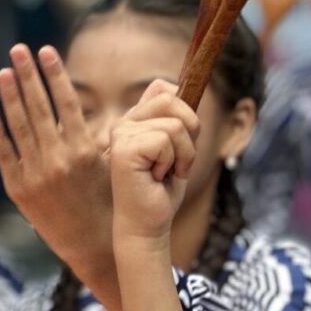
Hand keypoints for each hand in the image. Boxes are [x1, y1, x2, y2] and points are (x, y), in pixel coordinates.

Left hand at [0, 45, 119, 310]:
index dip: (55, 73)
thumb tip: (149, 96)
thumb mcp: (122, 164)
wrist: (97, 247)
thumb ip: (123, 130)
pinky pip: (4, 154)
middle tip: (18, 48)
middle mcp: (58, 159)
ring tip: (5, 71)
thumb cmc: (117, 203)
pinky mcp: (18, 189)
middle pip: (38, 107)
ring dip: (10, 96)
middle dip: (27, 75)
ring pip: (19, 126)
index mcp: (86, 151)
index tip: (47, 50)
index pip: (66, 101)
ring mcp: (35, 174)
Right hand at [108, 81, 199, 251]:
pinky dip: (173, 162)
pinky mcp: (124, 148)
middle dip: (190, 133)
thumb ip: (177, 119)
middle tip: (177, 161)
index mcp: (135, 120)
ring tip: (166, 172)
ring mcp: (121, 134)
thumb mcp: (178, 149)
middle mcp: (124, 122)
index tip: (182, 141)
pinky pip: (166, 140)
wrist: (148, 224)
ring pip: (175, 125)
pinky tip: (157, 178)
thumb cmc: (162, 191)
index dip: (185, 111)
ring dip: (183, 154)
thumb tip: (180, 86)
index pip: (164, 89)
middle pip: (172, 99)